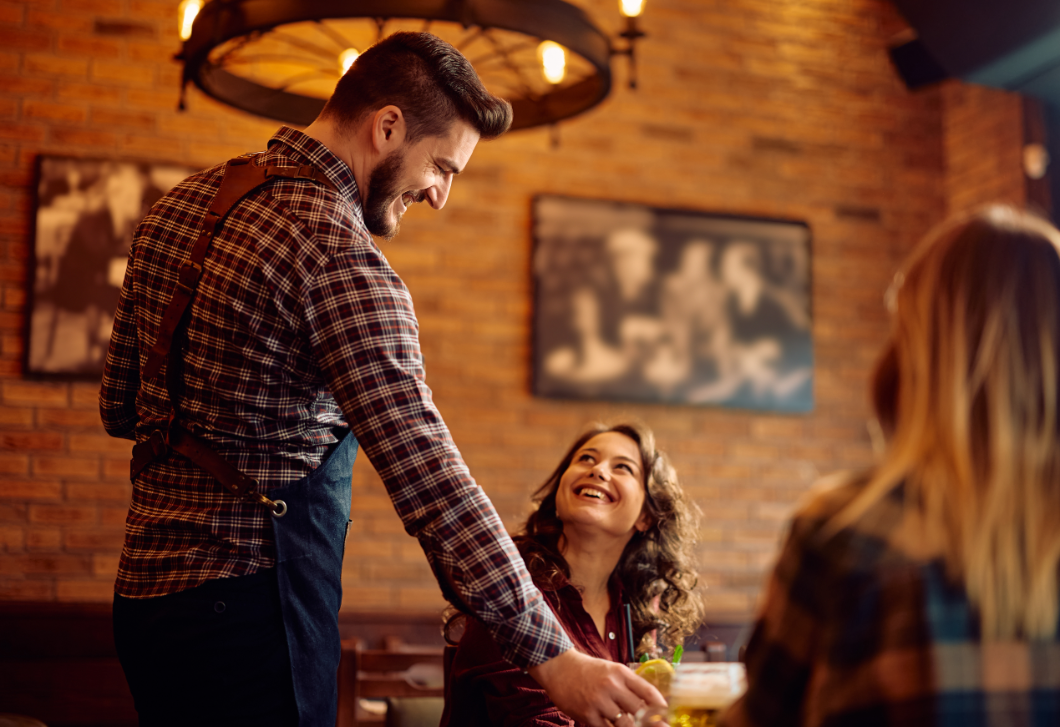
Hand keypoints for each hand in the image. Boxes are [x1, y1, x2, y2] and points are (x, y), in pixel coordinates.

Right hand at [528, 649, 666, 726]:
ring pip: (624, 725)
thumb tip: (649, 704)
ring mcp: (599, 701)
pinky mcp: (587, 714)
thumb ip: (629, 685)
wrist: (559, 667)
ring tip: (634, 726)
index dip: (661, 707)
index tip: (667, 715)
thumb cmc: (589, 670)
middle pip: (639, 711)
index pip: (647, 692)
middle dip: (651, 724)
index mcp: (620, 673)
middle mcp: (612, 686)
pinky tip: (613, 726)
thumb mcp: (611, 670)